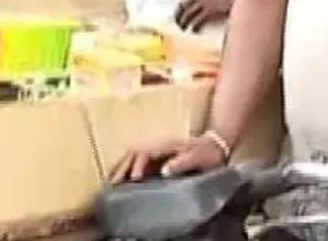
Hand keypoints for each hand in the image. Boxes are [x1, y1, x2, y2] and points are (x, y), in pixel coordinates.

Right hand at [109, 135, 227, 182]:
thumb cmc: (208, 153)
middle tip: (112, 184)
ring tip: (111, 183)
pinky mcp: (158, 158)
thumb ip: (183, 162)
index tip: (134, 179)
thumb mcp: (199, 157)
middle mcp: (158, 146)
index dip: (138, 165)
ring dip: (121, 168)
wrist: (216, 145)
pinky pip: (138, 162)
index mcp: (167, 146)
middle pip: (134, 154)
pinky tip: (122, 180)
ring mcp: (157, 151)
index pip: (146, 153)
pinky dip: (127, 169)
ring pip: (133, 157)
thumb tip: (164, 170)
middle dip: (122, 167)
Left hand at [173, 0, 234, 31]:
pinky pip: (198, 22)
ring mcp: (204, 4)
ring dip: (184, 22)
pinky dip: (195, 27)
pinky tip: (195, 30)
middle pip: (183, 4)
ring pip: (187, 14)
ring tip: (183, 28)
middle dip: (178, 13)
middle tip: (177, 20)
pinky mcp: (209, 13)